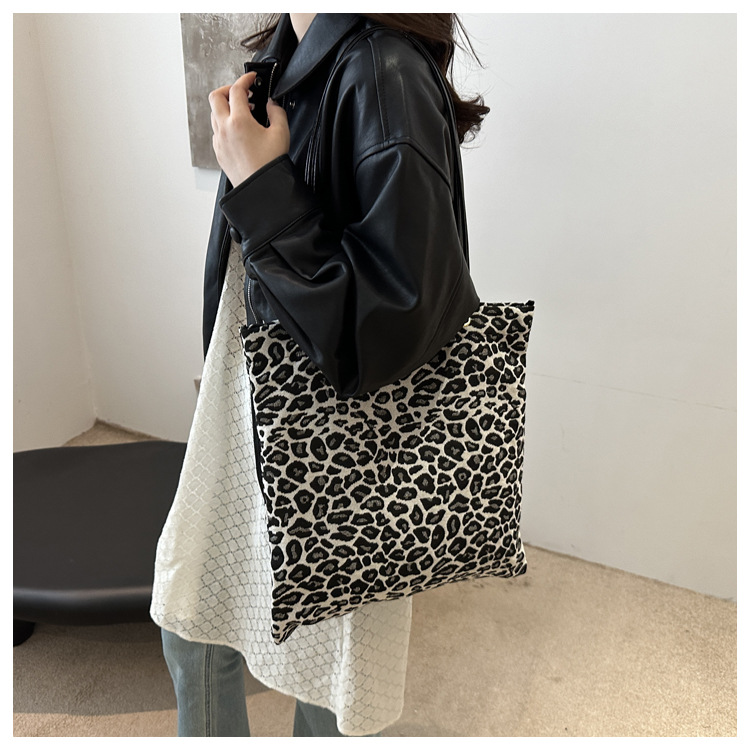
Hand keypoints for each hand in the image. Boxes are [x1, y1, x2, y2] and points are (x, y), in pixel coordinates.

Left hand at [208, 71, 289, 186]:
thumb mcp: (281, 133)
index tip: (251, 78)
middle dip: (228, 89)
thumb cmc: (269, 165)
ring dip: (225, 107)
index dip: (245, 79)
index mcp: (239, 121)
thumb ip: (277, 112)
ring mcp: (219, 141)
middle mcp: (224, 129)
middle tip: (241, 92)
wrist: (260, 188)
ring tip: (242, 112)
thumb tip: (272, 104)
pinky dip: (225, 124)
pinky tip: (238, 130)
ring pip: (214, 114)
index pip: (237, 89)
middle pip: (216, 97)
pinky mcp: (219, 152)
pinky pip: (216, 131)